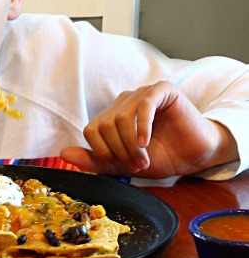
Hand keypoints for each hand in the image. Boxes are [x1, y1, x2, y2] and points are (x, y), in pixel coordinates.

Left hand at [59, 81, 238, 177]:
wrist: (194, 156)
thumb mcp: (123, 164)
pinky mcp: (162, 91)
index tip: (123, 167)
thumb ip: (95, 160)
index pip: (91, 131)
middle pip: (104, 125)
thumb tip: (64, 154)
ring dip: (131, 144)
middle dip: (119, 150)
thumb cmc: (161, 157)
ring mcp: (142, 94)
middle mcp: (124, 102)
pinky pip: (144, 104)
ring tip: (145, 159)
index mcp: (111, 116)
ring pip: (121, 117)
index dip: (104, 152)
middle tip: (137, 165)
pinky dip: (142, 126)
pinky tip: (146, 142)